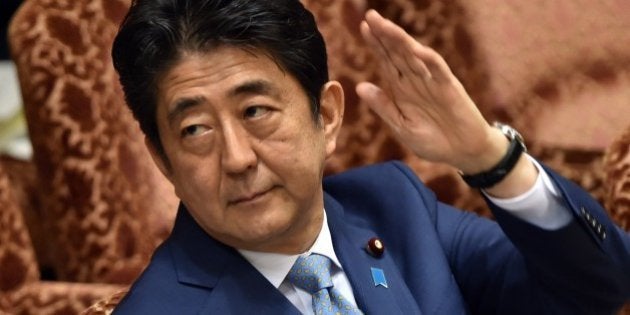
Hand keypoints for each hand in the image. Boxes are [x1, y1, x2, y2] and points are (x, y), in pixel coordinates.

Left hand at [356, 10, 505, 173]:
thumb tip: (359, 86)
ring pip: (414, 56)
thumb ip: (383, 106)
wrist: (462, 153)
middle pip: (397, 53)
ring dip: (400, 40)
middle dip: (384, 35)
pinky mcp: (450, 88)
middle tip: (369, 16)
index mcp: (402, 89)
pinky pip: (439, 70)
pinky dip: (428, 59)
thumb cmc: (433, 141)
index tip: (363, 27)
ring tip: (385, 25)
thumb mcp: (401, 126)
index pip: (387, 61)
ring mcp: (433, 82)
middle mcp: (416, 81)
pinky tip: (415, 49)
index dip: (376, 44)